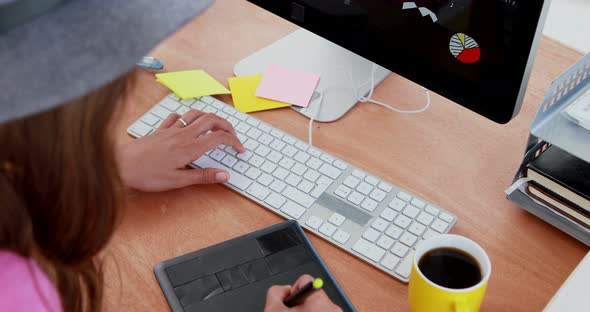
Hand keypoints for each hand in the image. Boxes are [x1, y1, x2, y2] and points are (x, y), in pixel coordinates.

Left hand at [117, 109, 244, 191]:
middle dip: (227, 125)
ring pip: (196, 114)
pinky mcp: (160, 130)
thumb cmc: (146, 174)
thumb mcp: (177, 181)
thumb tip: (224, 174)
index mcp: (190, 147)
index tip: (240, 149)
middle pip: (212, 120)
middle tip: (233, 135)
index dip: (234, 141)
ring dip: (210, 117)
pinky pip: (177, 116)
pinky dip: (187, 117)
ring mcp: (171, 130)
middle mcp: (183, 134)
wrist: (120, 164)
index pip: (219, 138)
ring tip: (216, 126)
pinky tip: (187, 123)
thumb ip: (203, 176)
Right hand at [264, 275, 341, 311]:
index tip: (290, 304)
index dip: (293, 291)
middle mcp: (332, 308)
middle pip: (313, 295)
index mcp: (318, 300)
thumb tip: (283, 289)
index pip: (305, 281)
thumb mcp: (273, 309)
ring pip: (319, 308)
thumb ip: (276, 291)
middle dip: (301, 305)